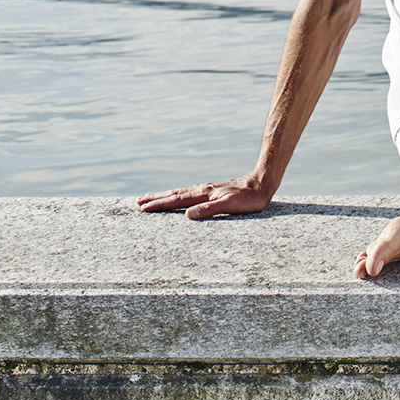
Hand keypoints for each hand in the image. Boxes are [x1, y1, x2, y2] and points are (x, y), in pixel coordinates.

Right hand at [137, 178, 271, 219]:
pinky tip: (177, 197)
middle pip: (174, 194)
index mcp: (203, 194)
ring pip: (180, 193)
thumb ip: (209, 210)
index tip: (143, 208)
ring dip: (164, 196)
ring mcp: (206, 190)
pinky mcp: (212, 191)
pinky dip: (177, 195)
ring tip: (150, 197)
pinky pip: (188, 194)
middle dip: (155, 199)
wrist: (261, 184)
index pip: (176, 200)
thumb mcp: (230, 206)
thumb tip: (187, 215)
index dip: (159, 205)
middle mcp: (202, 190)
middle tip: (138, 202)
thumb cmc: (248, 199)